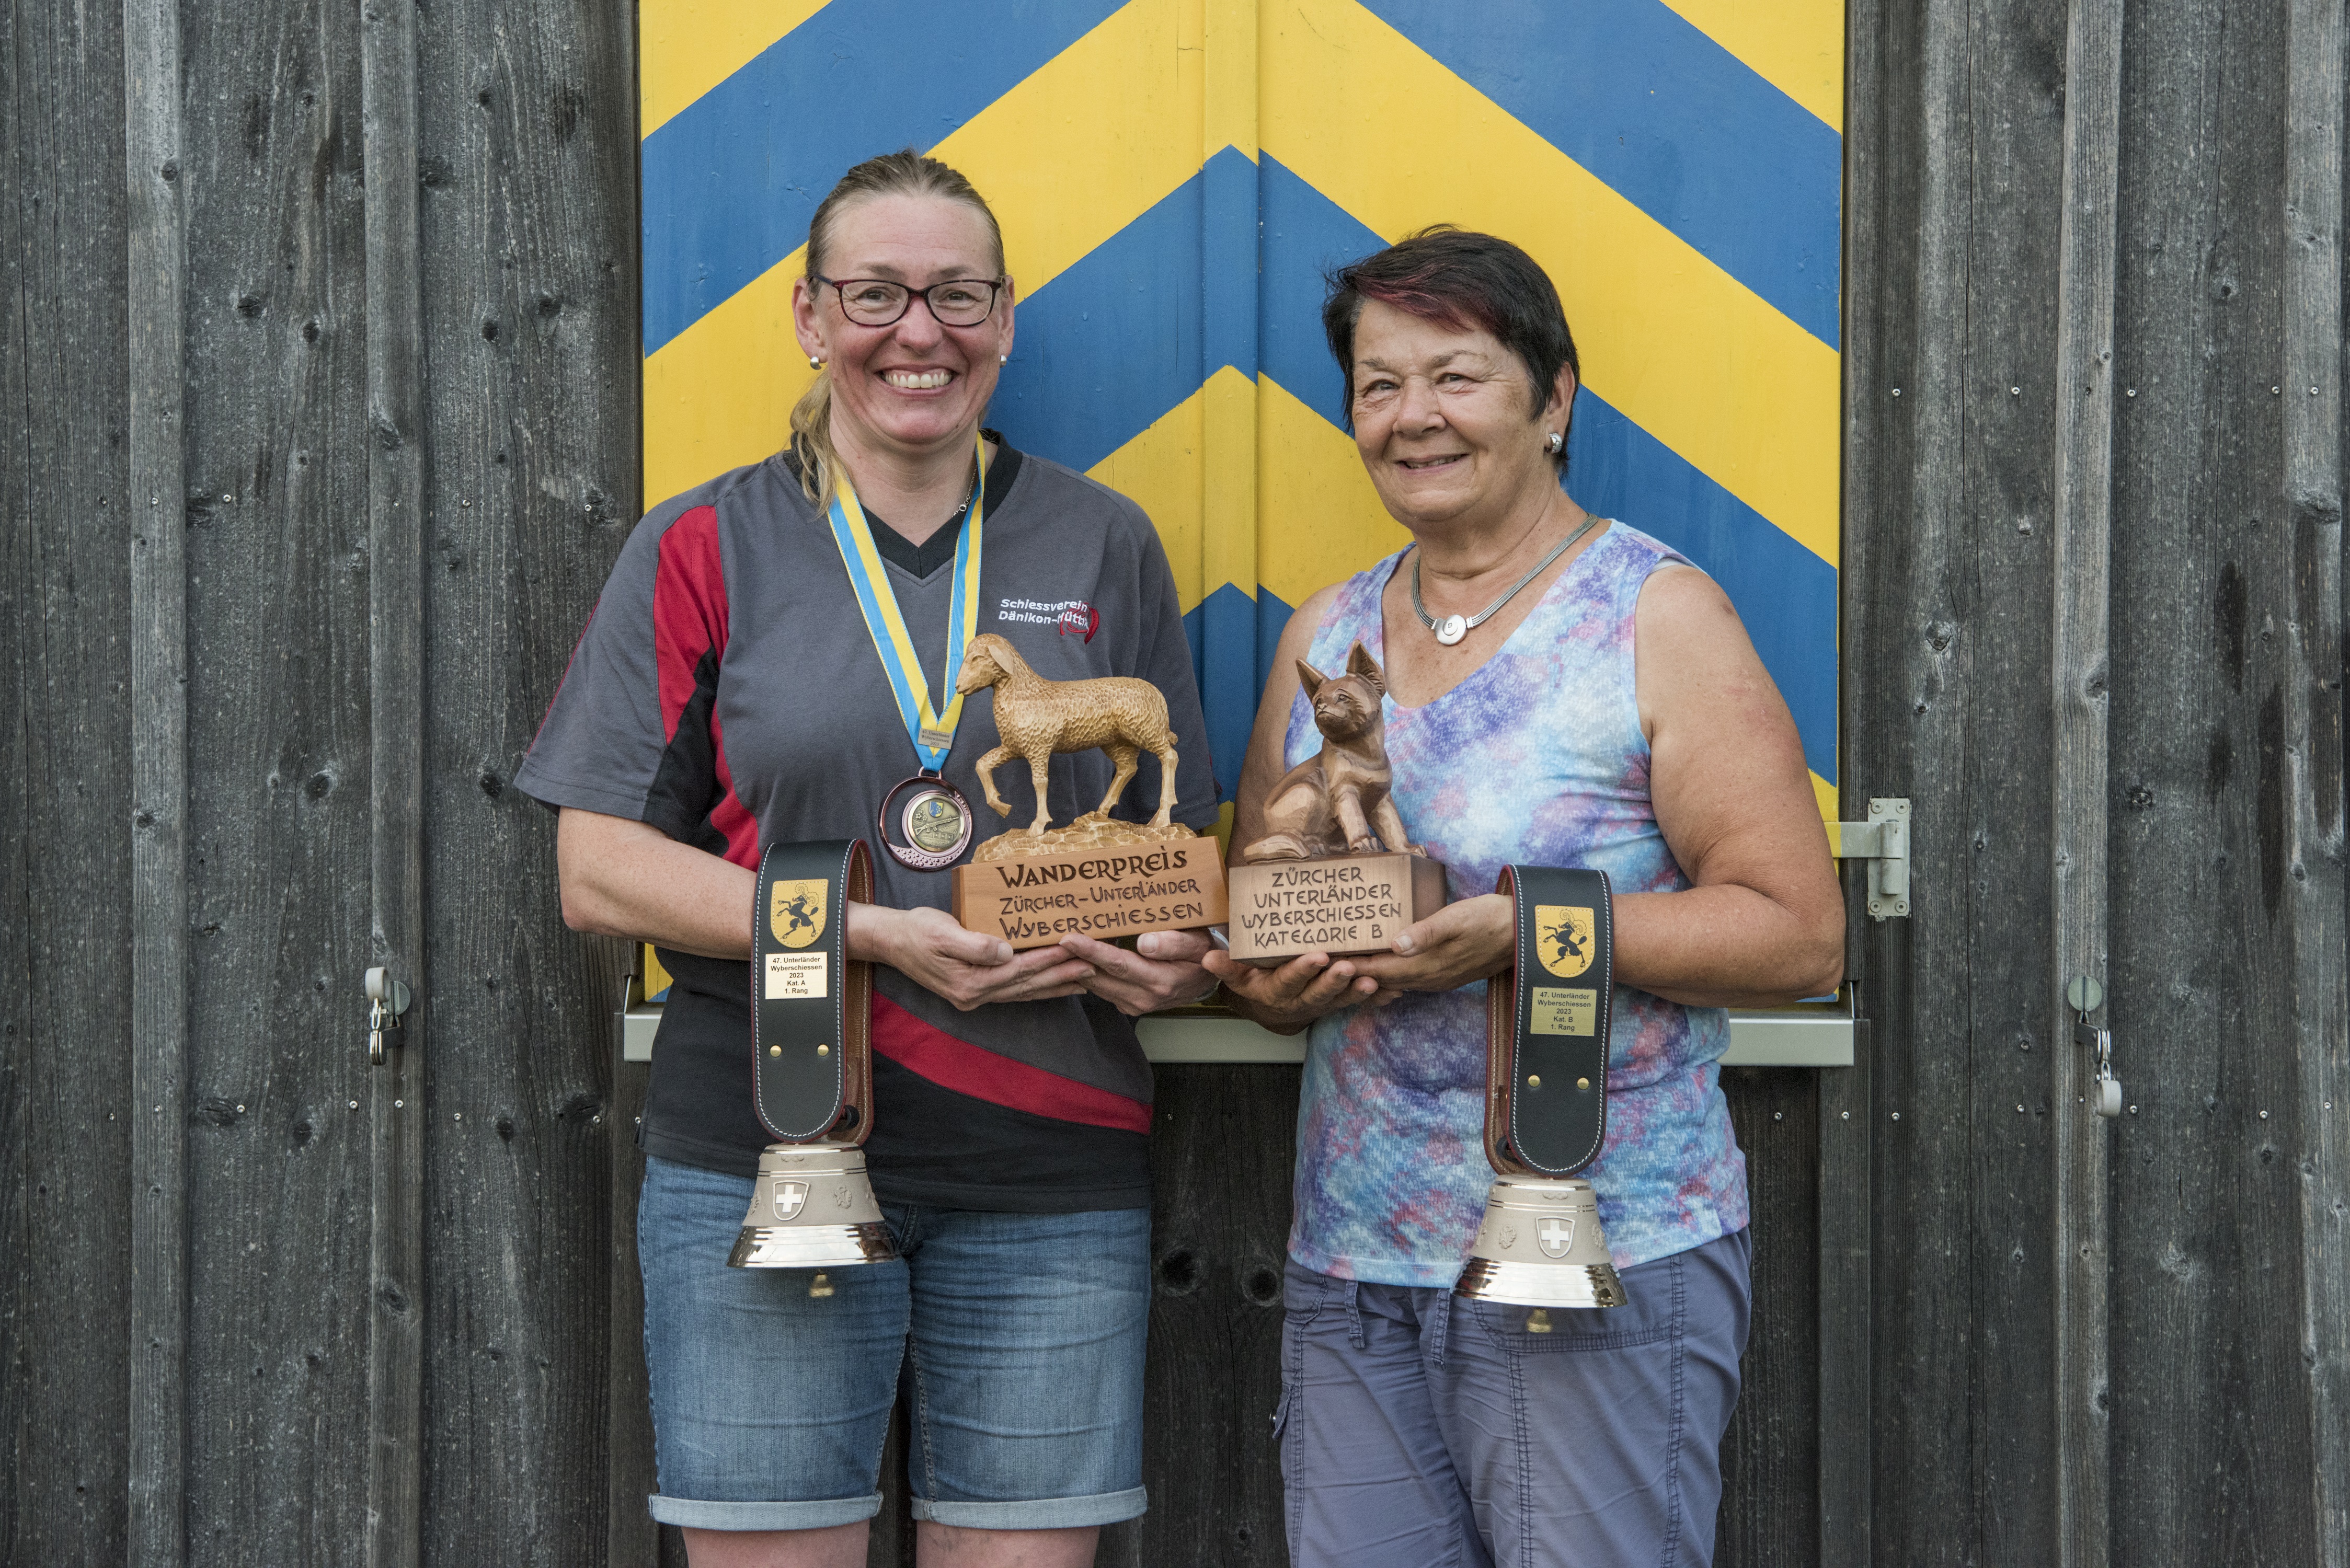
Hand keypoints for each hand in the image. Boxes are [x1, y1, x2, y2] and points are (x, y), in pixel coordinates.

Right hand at [850, 904, 1093, 1010]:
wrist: (891, 941)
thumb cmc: (916, 931)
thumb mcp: (941, 932)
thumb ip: (974, 944)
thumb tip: (1004, 951)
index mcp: (970, 982)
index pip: (1019, 970)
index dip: (1048, 958)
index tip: (1075, 947)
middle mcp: (976, 995)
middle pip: (1028, 985)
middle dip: (1062, 974)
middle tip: (1094, 965)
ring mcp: (976, 996)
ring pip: (1025, 991)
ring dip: (1056, 985)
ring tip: (1086, 978)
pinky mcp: (976, 990)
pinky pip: (1015, 990)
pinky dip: (1038, 987)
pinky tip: (1055, 984)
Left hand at [1057, 929, 1217, 1016]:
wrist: (1208, 978)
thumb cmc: (1202, 953)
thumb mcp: (1197, 943)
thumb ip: (1174, 943)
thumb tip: (1145, 944)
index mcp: (1159, 981)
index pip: (1117, 964)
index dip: (1091, 951)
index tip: (1068, 938)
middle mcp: (1143, 998)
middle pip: (1098, 976)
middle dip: (1073, 957)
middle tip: (1049, 936)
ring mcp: (1132, 1004)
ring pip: (1094, 983)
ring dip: (1075, 965)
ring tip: (1056, 943)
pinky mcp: (1126, 1004)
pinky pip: (1099, 988)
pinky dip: (1086, 972)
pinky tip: (1076, 956)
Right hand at [1200, 947, 1393, 1033]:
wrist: (1272, 1006)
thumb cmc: (1257, 980)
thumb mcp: (1240, 976)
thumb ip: (1228, 966)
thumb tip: (1207, 957)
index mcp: (1277, 991)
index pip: (1289, 980)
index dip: (1303, 970)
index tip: (1318, 957)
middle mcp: (1301, 1000)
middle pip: (1318, 992)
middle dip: (1334, 981)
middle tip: (1348, 966)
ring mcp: (1322, 1003)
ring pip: (1340, 999)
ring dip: (1357, 992)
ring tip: (1373, 981)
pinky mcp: (1338, 1003)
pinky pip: (1357, 1002)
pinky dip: (1375, 999)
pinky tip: (1392, 992)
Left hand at [1346, 893, 1514, 994]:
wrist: (1523, 933)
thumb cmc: (1490, 919)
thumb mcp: (1457, 918)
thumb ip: (1426, 932)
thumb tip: (1395, 944)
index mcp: (1428, 965)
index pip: (1380, 969)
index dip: (1353, 964)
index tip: (1328, 959)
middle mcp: (1431, 979)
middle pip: (1384, 979)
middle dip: (1357, 972)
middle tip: (1330, 962)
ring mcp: (1439, 980)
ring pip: (1397, 982)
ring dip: (1374, 974)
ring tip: (1350, 963)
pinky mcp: (1447, 975)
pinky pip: (1411, 980)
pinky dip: (1393, 974)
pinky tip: (1385, 963)